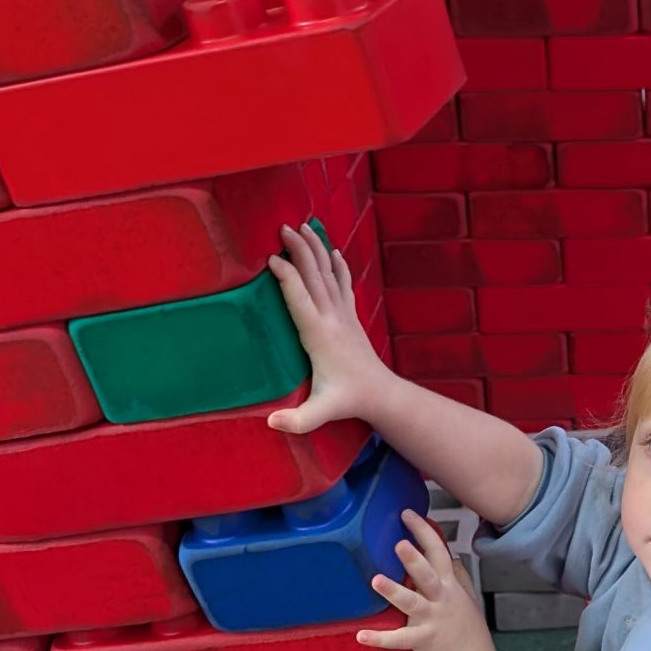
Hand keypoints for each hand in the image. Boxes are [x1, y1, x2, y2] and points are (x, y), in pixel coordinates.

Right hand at [267, 223, 387, 436]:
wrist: (381, 394)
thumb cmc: (346, 401)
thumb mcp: (319, 413)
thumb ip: (296, 420)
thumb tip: (272, 423)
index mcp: (318, 335)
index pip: (300, 298)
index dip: (286, 277)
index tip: (270, 260)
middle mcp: (332, 318)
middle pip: (314, 276)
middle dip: (299, 250)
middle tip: (283, 228)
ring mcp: (343, 314)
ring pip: (329, 273)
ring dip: (316, 249)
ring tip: (303, 227)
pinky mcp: (350, 316)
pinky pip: (343, 283)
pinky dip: (337, 265)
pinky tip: (333, 251)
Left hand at [361, 510, 494, 650]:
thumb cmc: (468, 629)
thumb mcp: (468, 597)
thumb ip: (458, 576)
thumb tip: (451, 555)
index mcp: (450, 585)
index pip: (438, 552)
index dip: (423, 532)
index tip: (407, 514)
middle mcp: (441, 598)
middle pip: (427, 574)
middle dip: (414, 559)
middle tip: (398, 543)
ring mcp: (432, 619)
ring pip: (412, 602)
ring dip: (394, 591)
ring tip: (376, 580)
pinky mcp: (423, 639)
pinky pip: (400, 639)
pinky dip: (380, 638)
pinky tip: (361, 635)